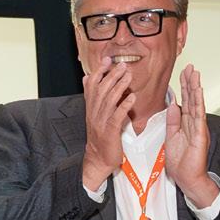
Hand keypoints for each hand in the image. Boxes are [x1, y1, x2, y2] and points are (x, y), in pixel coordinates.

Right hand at [81, 59, 133, 186]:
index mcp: (91, 109)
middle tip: (121, 65)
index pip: (92, 87)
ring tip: (128, 76)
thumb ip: (93, 97)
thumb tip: (87, 79)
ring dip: (119, 87)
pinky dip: (124, 106)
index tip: (106, 60)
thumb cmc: (100, 138)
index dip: (99, 73)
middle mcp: (94, 113)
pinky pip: (117, 116)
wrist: (98, 159)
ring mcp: (101, 122)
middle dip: (111, 76)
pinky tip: (132, 97)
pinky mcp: (110, 131)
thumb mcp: (94, 115)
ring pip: (109, 101)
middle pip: (101, 91)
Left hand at [165, 64, 217, 207]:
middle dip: (190, 82)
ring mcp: (199, 128)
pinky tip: (198, 93)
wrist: (186, 178)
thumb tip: (173, 104)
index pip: (185, 100)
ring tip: (195, 74)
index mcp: (187, 123)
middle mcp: (194, 123)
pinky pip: (199, 117)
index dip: (184, 86)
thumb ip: (172, 120)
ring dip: (196, 88)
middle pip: (192, 98)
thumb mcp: (171, 137)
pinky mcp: (200, 135)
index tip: (182, 72)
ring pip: (197, 104)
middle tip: (190, 66)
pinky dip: (198, 104)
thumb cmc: (180, 161)